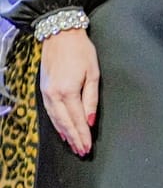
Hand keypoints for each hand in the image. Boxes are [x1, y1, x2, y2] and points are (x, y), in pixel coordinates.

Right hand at [40, 28, 99, 156]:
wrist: (60, 35)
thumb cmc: (81, 51)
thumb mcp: (93, 73)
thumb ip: (91, 99)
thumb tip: (90, 121)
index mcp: (67, 92)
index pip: (77, 120)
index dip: (83, 135)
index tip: (88, 147)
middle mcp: (53, 96)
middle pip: (65, 124)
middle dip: (74, 139)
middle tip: (82, 152)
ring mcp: (46, 93)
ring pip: (56, 120)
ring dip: (65, 134)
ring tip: (74, 146)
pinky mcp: (44, 90)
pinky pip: (50, 113)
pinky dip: (57, 124)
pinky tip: (62, 131)